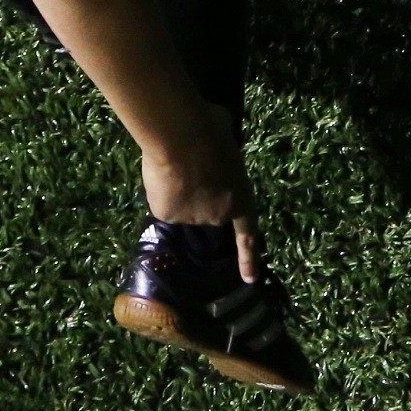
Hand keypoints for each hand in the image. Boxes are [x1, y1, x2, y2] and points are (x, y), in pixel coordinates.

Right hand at [141, 103, 264, 283]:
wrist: (181, 136)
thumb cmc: (211, 130)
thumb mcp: (228, 139)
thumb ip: (224, 153)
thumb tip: (216, 140)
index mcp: (241, 199)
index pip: (248, 235)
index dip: (249, 257)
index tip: (250, 279)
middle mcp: (218, 216)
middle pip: (207, 211)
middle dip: (200, 194)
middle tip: (190, 168)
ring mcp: (191, 218)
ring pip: (182, 206)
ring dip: (178, 190)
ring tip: (174, 163)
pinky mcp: (166, 214)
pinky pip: (162, 203)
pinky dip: (160, 190)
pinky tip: (160, 171)